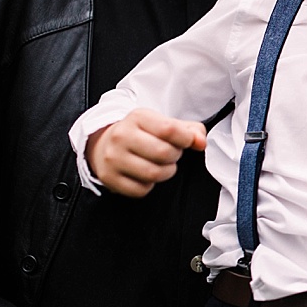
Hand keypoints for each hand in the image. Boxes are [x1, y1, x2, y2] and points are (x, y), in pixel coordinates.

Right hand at [86, 108, 206, 196]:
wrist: (105, 145)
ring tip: (162, 165)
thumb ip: (190, 130)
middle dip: (175, 156)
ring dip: (166, 172)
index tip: (187, 141)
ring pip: (153, 173)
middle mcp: (122, 135)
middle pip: (163, 153)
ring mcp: (113, 157)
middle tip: (171, 154)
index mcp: (138, 117)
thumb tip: (201, 142)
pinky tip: (145, 175)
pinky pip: (141, 190)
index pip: (169, 129)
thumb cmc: (143, 134)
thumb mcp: (164, 124)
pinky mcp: (109, 177)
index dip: (186, 139)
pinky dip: (149, 185)